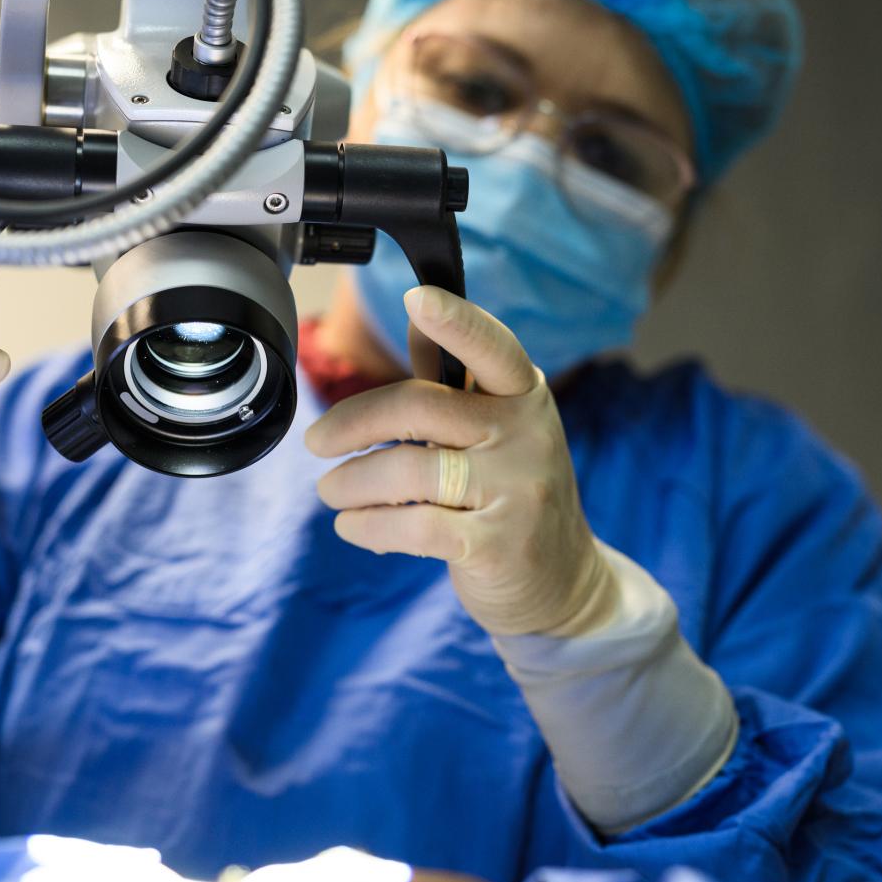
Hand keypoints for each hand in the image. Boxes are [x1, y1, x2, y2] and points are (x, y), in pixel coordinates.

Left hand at [307, 286, 617, 637]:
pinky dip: (368, 525)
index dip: (456, 323)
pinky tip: (352, 527)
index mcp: (525, 397)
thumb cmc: (513, 496)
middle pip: (420, 408)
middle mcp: (526, 437)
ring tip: (331, 492)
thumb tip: (417, 319)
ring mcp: (516, 492)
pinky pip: (411, 525)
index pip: (492, 349)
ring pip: (405, 470)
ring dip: (350, 483)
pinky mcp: (496, 546)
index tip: (417, 298)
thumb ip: (457, 385)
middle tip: (318, 443)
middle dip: (352, 423)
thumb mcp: (500, 432)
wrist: (564, 583)